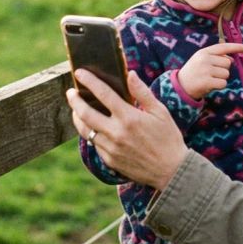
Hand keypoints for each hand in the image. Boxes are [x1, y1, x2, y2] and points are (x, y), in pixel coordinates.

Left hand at [67, 69, 186, 190]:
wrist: (171, 171)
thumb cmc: (168, 138)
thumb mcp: (160, 111)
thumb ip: (142, 92)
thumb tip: (130, 74)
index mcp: (129, 117)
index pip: (103, 94)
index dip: (89, 81)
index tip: (79, 72)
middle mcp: (116, 133)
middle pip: (85, 113)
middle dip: (74, 100)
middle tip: (70, 92)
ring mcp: (111, 148)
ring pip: (85, 130)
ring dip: (78, 117)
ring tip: (76, 109)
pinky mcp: (110, 161)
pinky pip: (94, 144)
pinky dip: (91, 134)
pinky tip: (92, 128)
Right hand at [177, 43, 242, 99]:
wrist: (180, 86)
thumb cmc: (194, 72)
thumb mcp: (201, 60)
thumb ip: (215, 57)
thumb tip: (232, 58)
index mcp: (204, 52)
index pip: (223, 47)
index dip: (237, 47)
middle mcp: (204, 59)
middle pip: (228, 63)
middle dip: (223, 69)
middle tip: (211, 73)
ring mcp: (205, 70)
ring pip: (226, 74)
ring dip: (221, 79)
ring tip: (209, 79)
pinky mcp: (206, 81)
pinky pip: (223, 83)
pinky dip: (219, 86)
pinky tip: (210, 85)